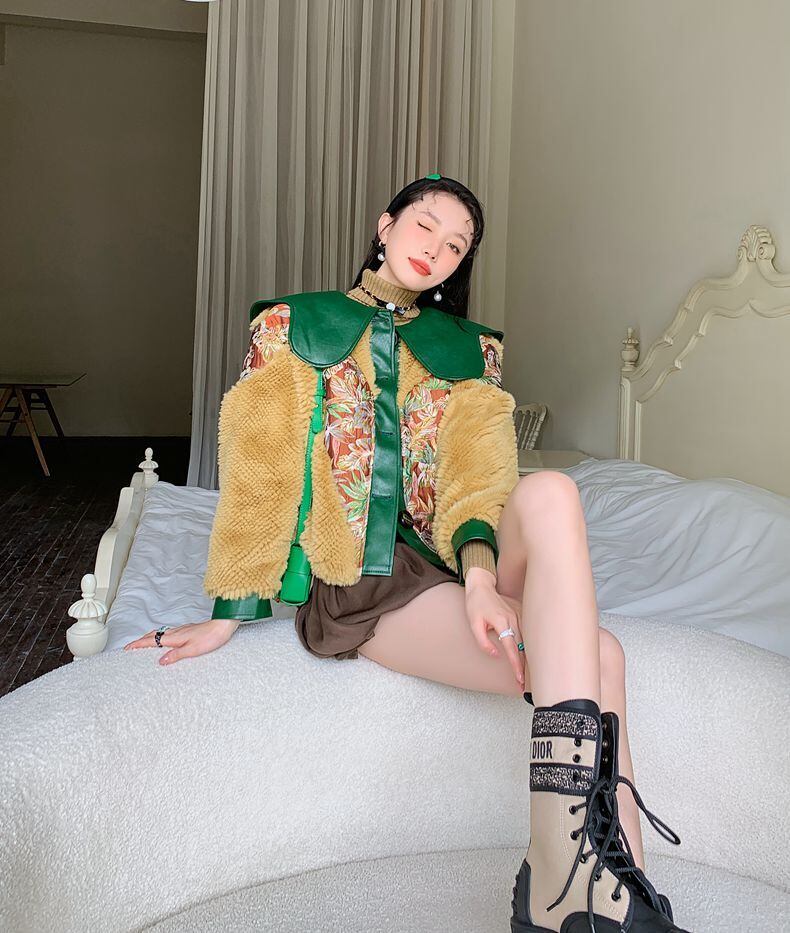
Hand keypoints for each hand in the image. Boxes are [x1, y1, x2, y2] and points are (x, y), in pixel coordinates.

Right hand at [123, 618, 240, 665]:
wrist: (224, 625)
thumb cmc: (211, 637)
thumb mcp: (192, 650)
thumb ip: (176, 655)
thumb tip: (161, 661)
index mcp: (174, 637)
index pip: (151, 640)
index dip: (138, 644)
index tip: (127, 648)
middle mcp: (176, 632)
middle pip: (153, 635)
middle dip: (141, 640)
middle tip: (132, 647)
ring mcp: (182, 630)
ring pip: (161, 633)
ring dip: (150, 638)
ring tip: (144, 644)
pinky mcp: (189, 630)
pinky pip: (170, 633)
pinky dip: (161, 637)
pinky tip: (166, 641)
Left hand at [464, 570, 524, 686]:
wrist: (482, 586)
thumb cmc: (476, 604)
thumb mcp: (473, 623)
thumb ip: (483, 641)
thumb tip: (496, 654)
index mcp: (502, 622)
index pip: (512, 649)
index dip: (516, 665)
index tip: (519, 679)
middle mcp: (513, 620)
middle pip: (522, 648)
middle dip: (523, 668)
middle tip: (522, 685)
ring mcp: (517, 617)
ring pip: (525, 642)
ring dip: (526, 659)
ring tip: (525, 676)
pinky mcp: (518, 616)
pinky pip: (524, 635)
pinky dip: (526, 648)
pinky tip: (527, 658)